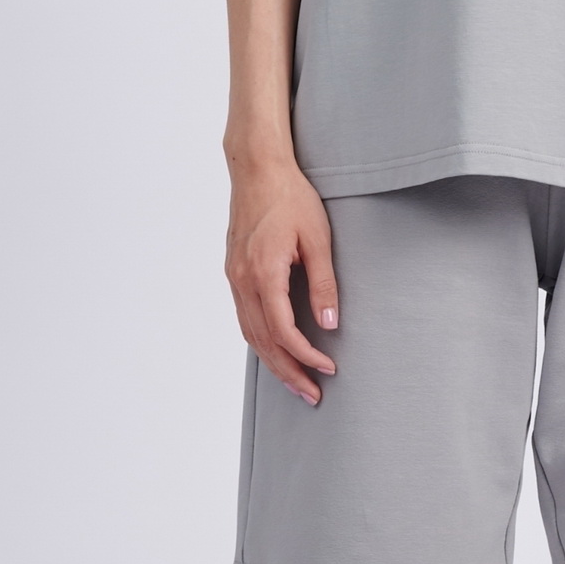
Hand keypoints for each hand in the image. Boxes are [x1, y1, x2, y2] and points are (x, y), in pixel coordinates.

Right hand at [224, 151, 339, 405]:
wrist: (257, 169)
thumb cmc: (291, 197)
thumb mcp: (318, 238)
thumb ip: (324, 283)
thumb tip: (331, 324)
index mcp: (263, 273)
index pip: (283, 331)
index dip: (305, 356)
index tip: (328, 368)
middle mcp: (242, 281)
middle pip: (263, 341)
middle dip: (288, 372)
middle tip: (312, 395)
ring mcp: (234, 277)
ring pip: (250, 333)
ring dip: (273, 361)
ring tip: (296, 382)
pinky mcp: (233, 272)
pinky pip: (244, 317)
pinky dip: (260, 340)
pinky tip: (275, 350)